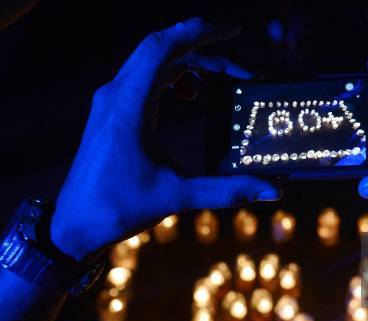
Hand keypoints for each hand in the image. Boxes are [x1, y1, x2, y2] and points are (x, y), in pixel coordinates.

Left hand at [51, 18, 280, 261]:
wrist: (75, 224)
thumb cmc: (118, 207)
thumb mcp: (177, 196)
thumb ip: (227, 190)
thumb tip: (273, 190)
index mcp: (129, 105)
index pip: (163, 47)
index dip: (200, 32)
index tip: (233, 31)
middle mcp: (116, 95)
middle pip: (162, 49)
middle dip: (205, 50)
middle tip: (242, 70)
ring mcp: (111, 101)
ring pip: (153, 62)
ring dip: (190, 64)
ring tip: (222, 82)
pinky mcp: (111, 112)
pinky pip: (144, 78)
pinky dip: (173, 77)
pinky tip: (190, 95)